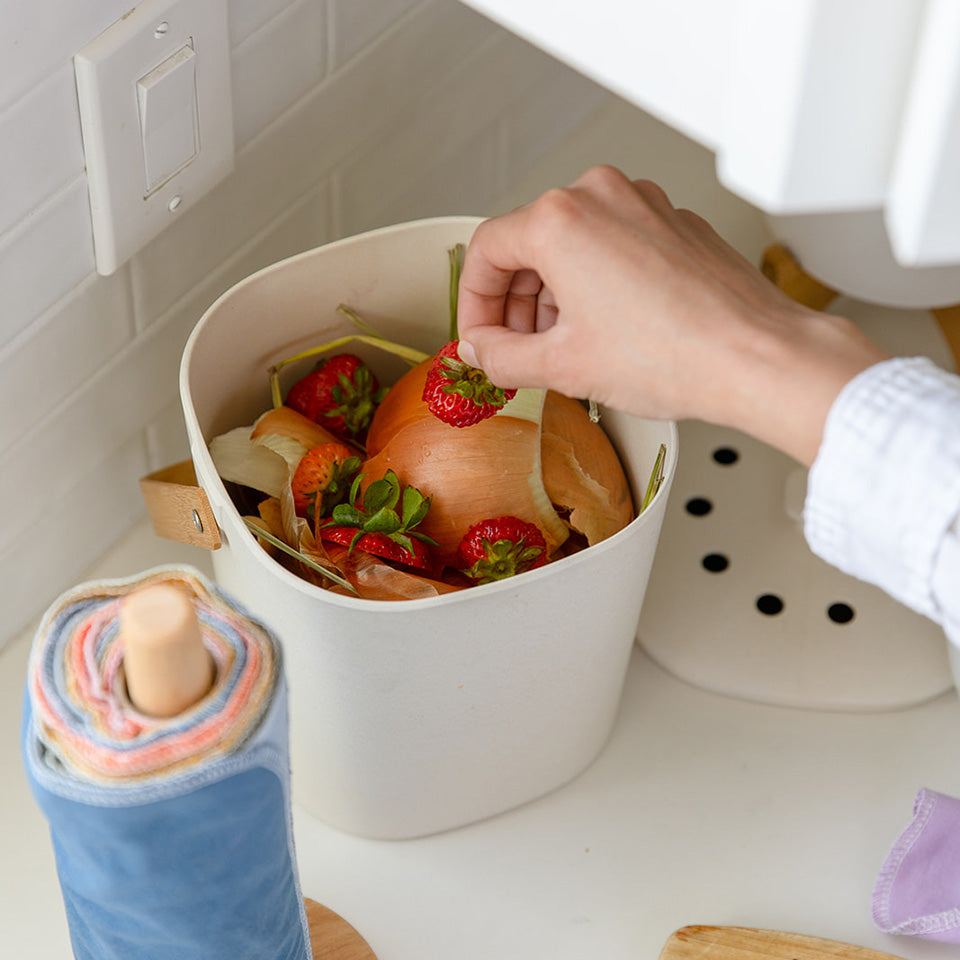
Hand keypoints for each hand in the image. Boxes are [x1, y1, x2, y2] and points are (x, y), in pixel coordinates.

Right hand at [457, 165, 888, 465]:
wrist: (755, 357)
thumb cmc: (673, 355)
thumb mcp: (563, 367)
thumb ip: (502, 358)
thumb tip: (481, 352)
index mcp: (560, 219)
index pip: (486, 251)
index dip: (473, 302)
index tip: (480, 336)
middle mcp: (601, 196)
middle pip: (528, 243)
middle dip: (516, 302)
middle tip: (516, 349)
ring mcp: (644, 204)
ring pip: (573, 243)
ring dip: (554, 294)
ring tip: (564, 345)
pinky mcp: (675, 223)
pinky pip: (614, 244)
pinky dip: (597, 282)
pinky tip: (607, 329)